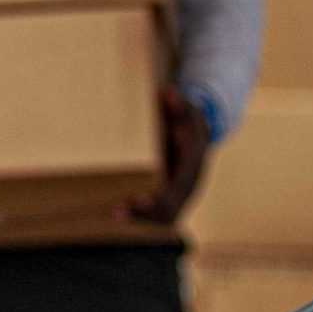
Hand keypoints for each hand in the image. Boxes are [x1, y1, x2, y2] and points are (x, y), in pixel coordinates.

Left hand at [127, 86, 210, 224]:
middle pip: (170, 209)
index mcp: (194, 166)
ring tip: (114, 214)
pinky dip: (141, 216)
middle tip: (116, 212)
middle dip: (145, 214)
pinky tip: (118, 213)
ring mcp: (182, 194)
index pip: (179, 186)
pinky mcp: (172, 197)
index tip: (141, 199)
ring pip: (164, 215)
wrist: (198, 134)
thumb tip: (168, 93)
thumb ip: (178, 104)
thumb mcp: (185, 109)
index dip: (161, 196)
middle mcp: (190, 185)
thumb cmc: (186, 120)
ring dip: (140, 219)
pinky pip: (159, 213)